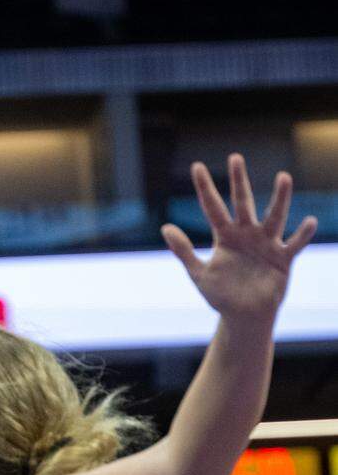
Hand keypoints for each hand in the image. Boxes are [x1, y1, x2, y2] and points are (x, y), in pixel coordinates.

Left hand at [162, 154, 316, 323]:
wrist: (243, 315)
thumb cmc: (221, 294)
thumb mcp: (199, 274)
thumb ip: (184, 251)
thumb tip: (165, 227)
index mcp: (225, 236)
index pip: (213, 207)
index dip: (205, 188)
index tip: (196, 166)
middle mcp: (247, 233)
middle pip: (243, 202)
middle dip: (238, 181)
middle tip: (235, 158)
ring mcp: (266, 243)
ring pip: (274, 216)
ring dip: (280, 198)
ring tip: (283, 177)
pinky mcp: (283, 258)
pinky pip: (294, 244)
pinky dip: (301, 234)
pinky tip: (309, 222)